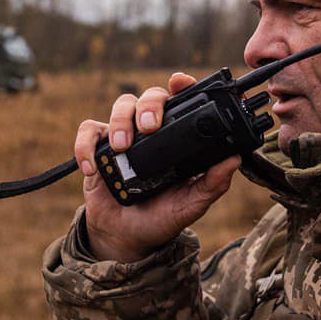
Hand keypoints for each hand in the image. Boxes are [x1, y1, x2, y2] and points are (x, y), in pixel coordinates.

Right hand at [74, 72, 241, 262]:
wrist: (128, 237)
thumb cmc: (163, 216)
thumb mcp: (192, 204)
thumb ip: (212, 183)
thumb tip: (234, 159)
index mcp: (178, 138)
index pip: (182, 102)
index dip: (183, 86)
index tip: (180, 82)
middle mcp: (152, 132)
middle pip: (150, 97)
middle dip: (149, 105)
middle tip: (149, 127)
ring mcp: (124, 137)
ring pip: (120, 106)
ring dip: (119, 121)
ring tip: (121, 147)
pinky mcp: (98, 149)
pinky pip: (89, 131)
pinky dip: (86, 145)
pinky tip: (92, 168)